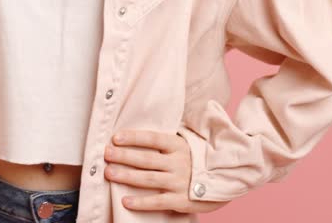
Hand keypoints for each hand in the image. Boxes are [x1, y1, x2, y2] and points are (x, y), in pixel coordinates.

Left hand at [103, 128, 229, 214]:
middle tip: (106, 154)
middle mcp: (178, 163)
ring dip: (126, 176)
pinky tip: (125, 200)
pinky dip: (141, 202)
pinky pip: (157, 201)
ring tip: (109, 173)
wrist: (226, 179)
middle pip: (146, 159)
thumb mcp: (186, 143)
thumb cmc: (197, 159)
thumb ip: (166, 139)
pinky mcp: (181, 200)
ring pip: (148, 179)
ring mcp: (179, 182)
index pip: (152, 138)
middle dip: (123, 156)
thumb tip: (141, 129)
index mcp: (178, 146)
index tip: (116, 137)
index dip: (134, 137)